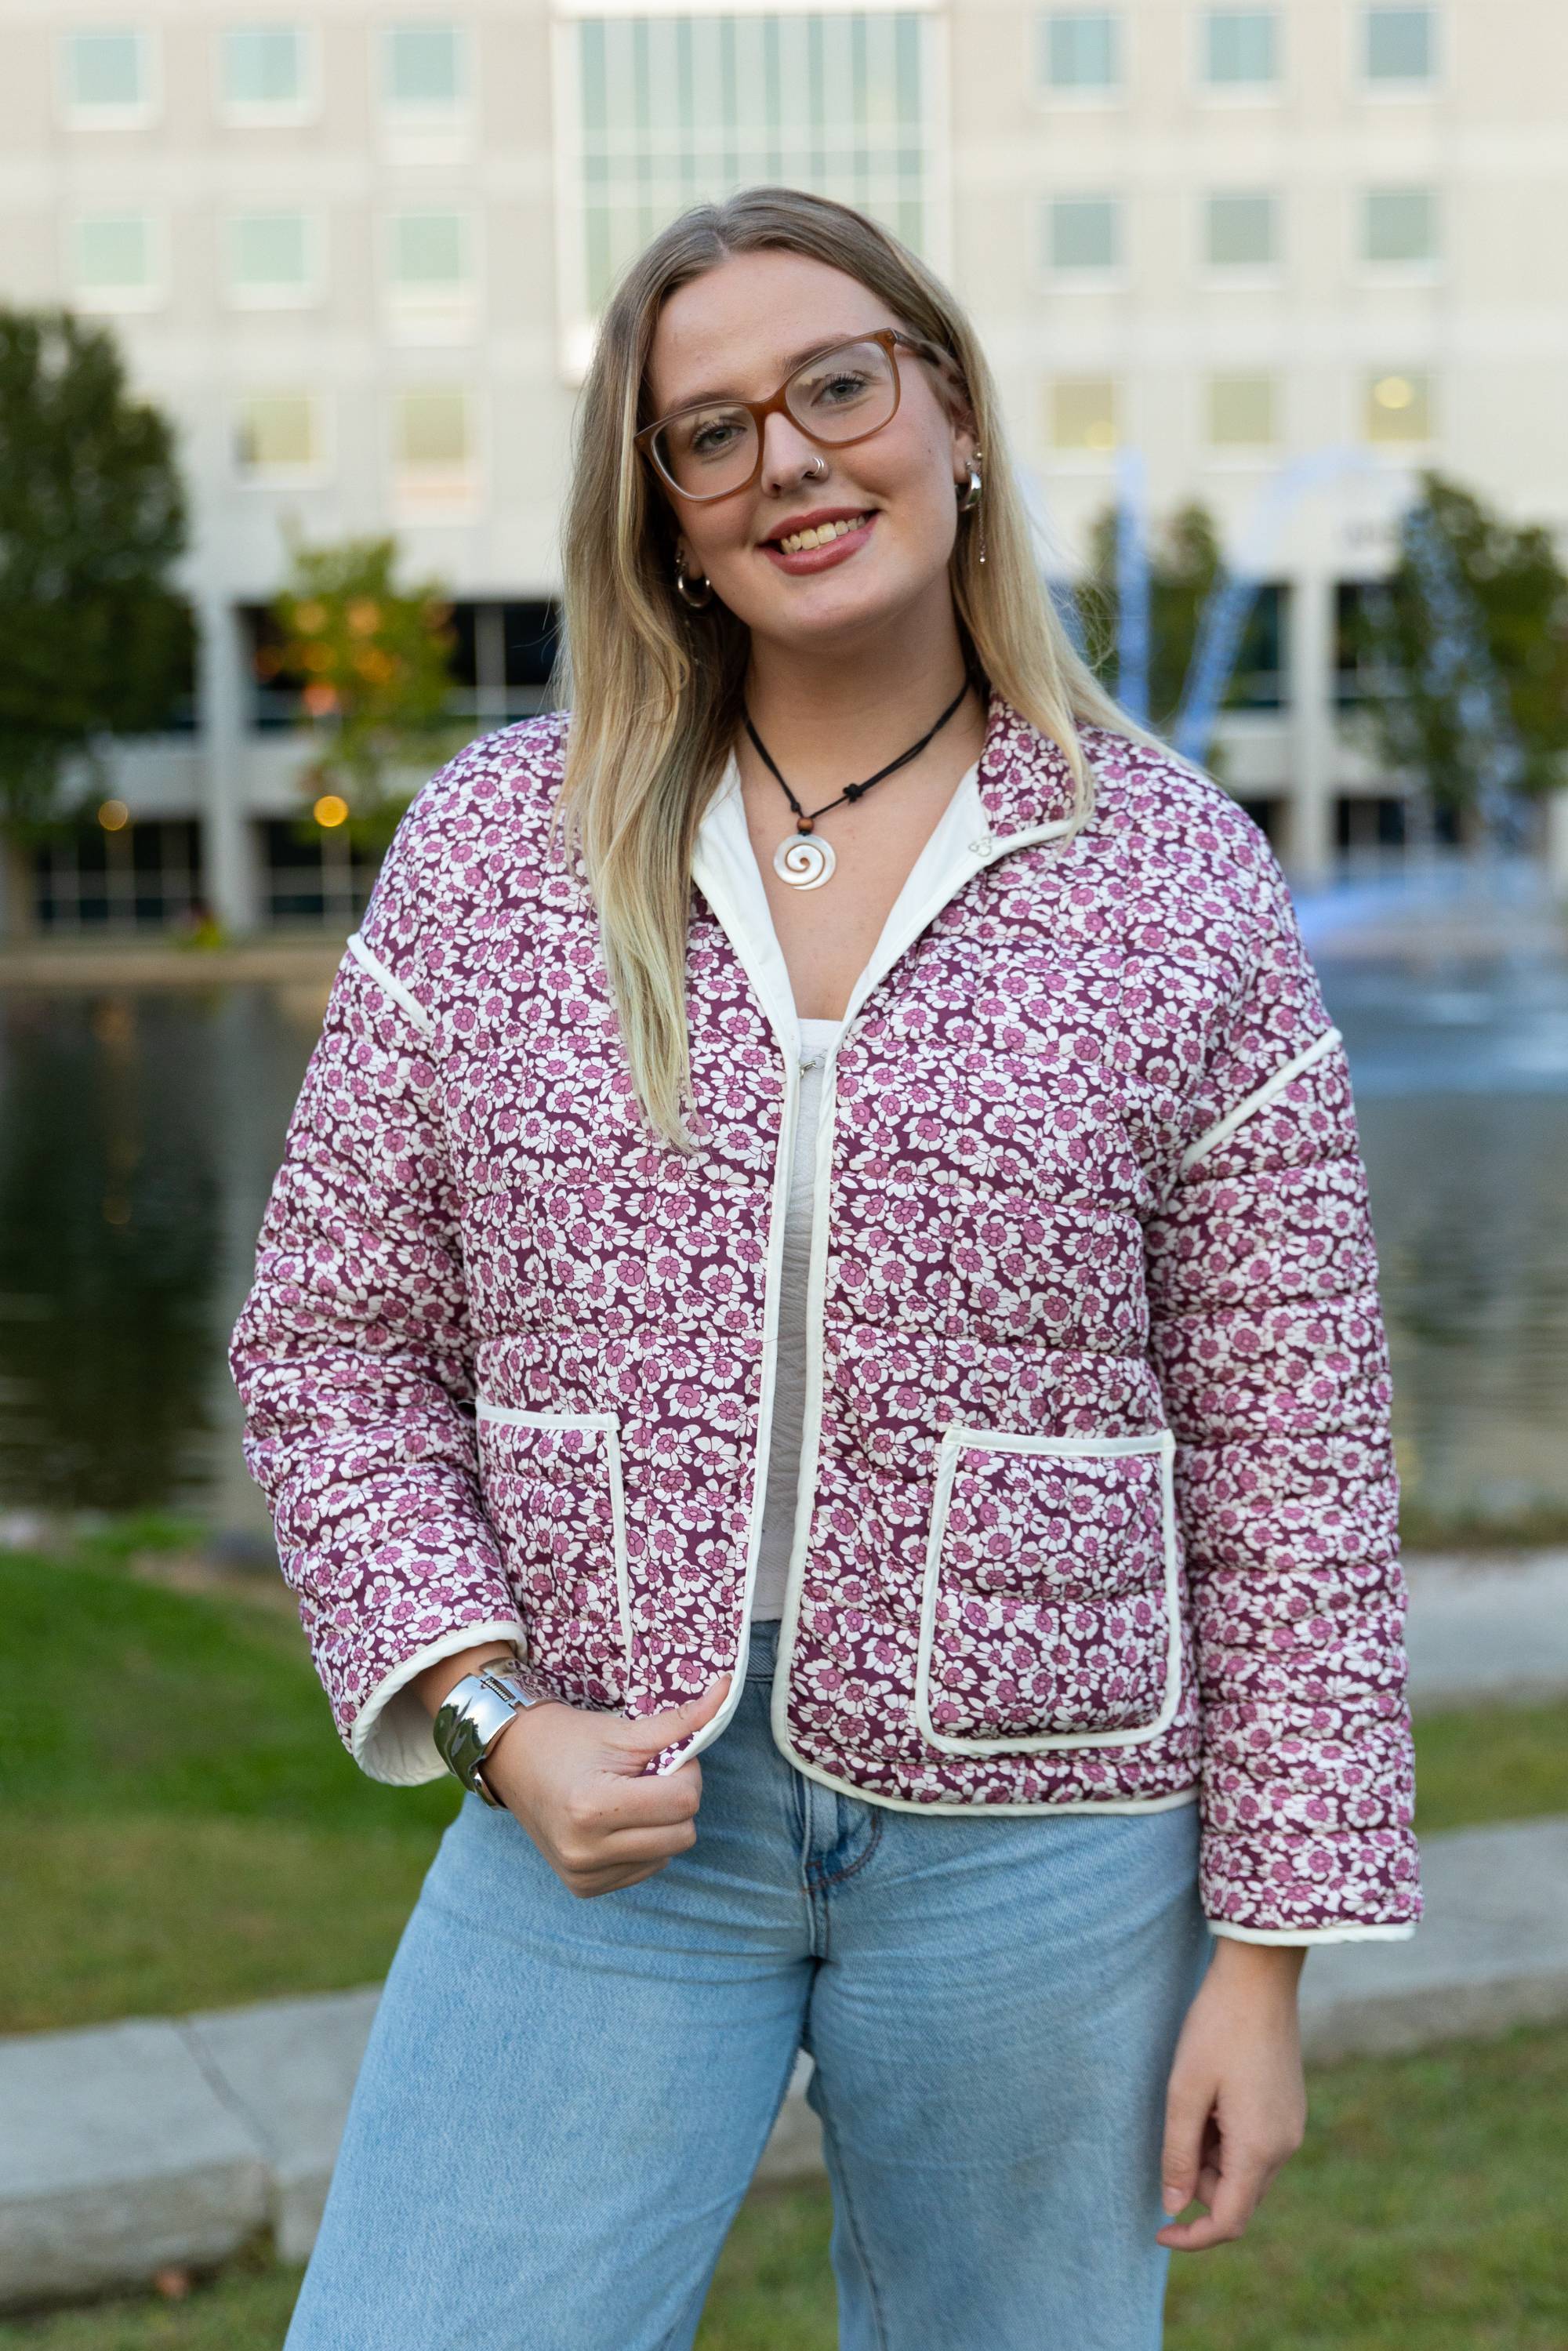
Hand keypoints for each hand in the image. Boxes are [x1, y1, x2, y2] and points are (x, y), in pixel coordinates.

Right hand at [478, 1674, 732, 1898]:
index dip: (687, 1774)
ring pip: (667, 1854)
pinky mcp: (583, 1888)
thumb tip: (727, 1690)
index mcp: (593, 1808)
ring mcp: (582, 1874)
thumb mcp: (623, 1730)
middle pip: (683, 1834)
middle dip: (678, 1800)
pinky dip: (642, 1844)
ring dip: (661, 1824)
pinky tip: (615, 1821)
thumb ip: (680, 1722)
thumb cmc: (568, 1739)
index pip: (683, 1802)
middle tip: (650, 1776)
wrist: (512, 1760)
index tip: (668, 1757)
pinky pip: (644, 1869)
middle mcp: (585, 1851)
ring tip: (627, 1797)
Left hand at [1156, 1940, 1307, 2250]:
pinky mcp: (1288, 2109)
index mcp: (1258, 2149)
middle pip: (1237, 2197)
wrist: (1260, 1977)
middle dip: (1199, 2183)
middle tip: (1177, 2128)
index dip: (1192, 2237)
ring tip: (1195, 2099)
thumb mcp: (1185, 2091)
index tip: (1157, 2230)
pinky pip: (1256, 2146)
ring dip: (1213, 2156)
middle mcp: (1284, 2147)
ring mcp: (1291, 2128)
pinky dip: (1228, 2138)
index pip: (1229, 2222)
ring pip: (1245, 2172)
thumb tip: (1174, 2207)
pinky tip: (1213, 2095)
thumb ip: (1179, 2153)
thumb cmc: (1217, 2029)